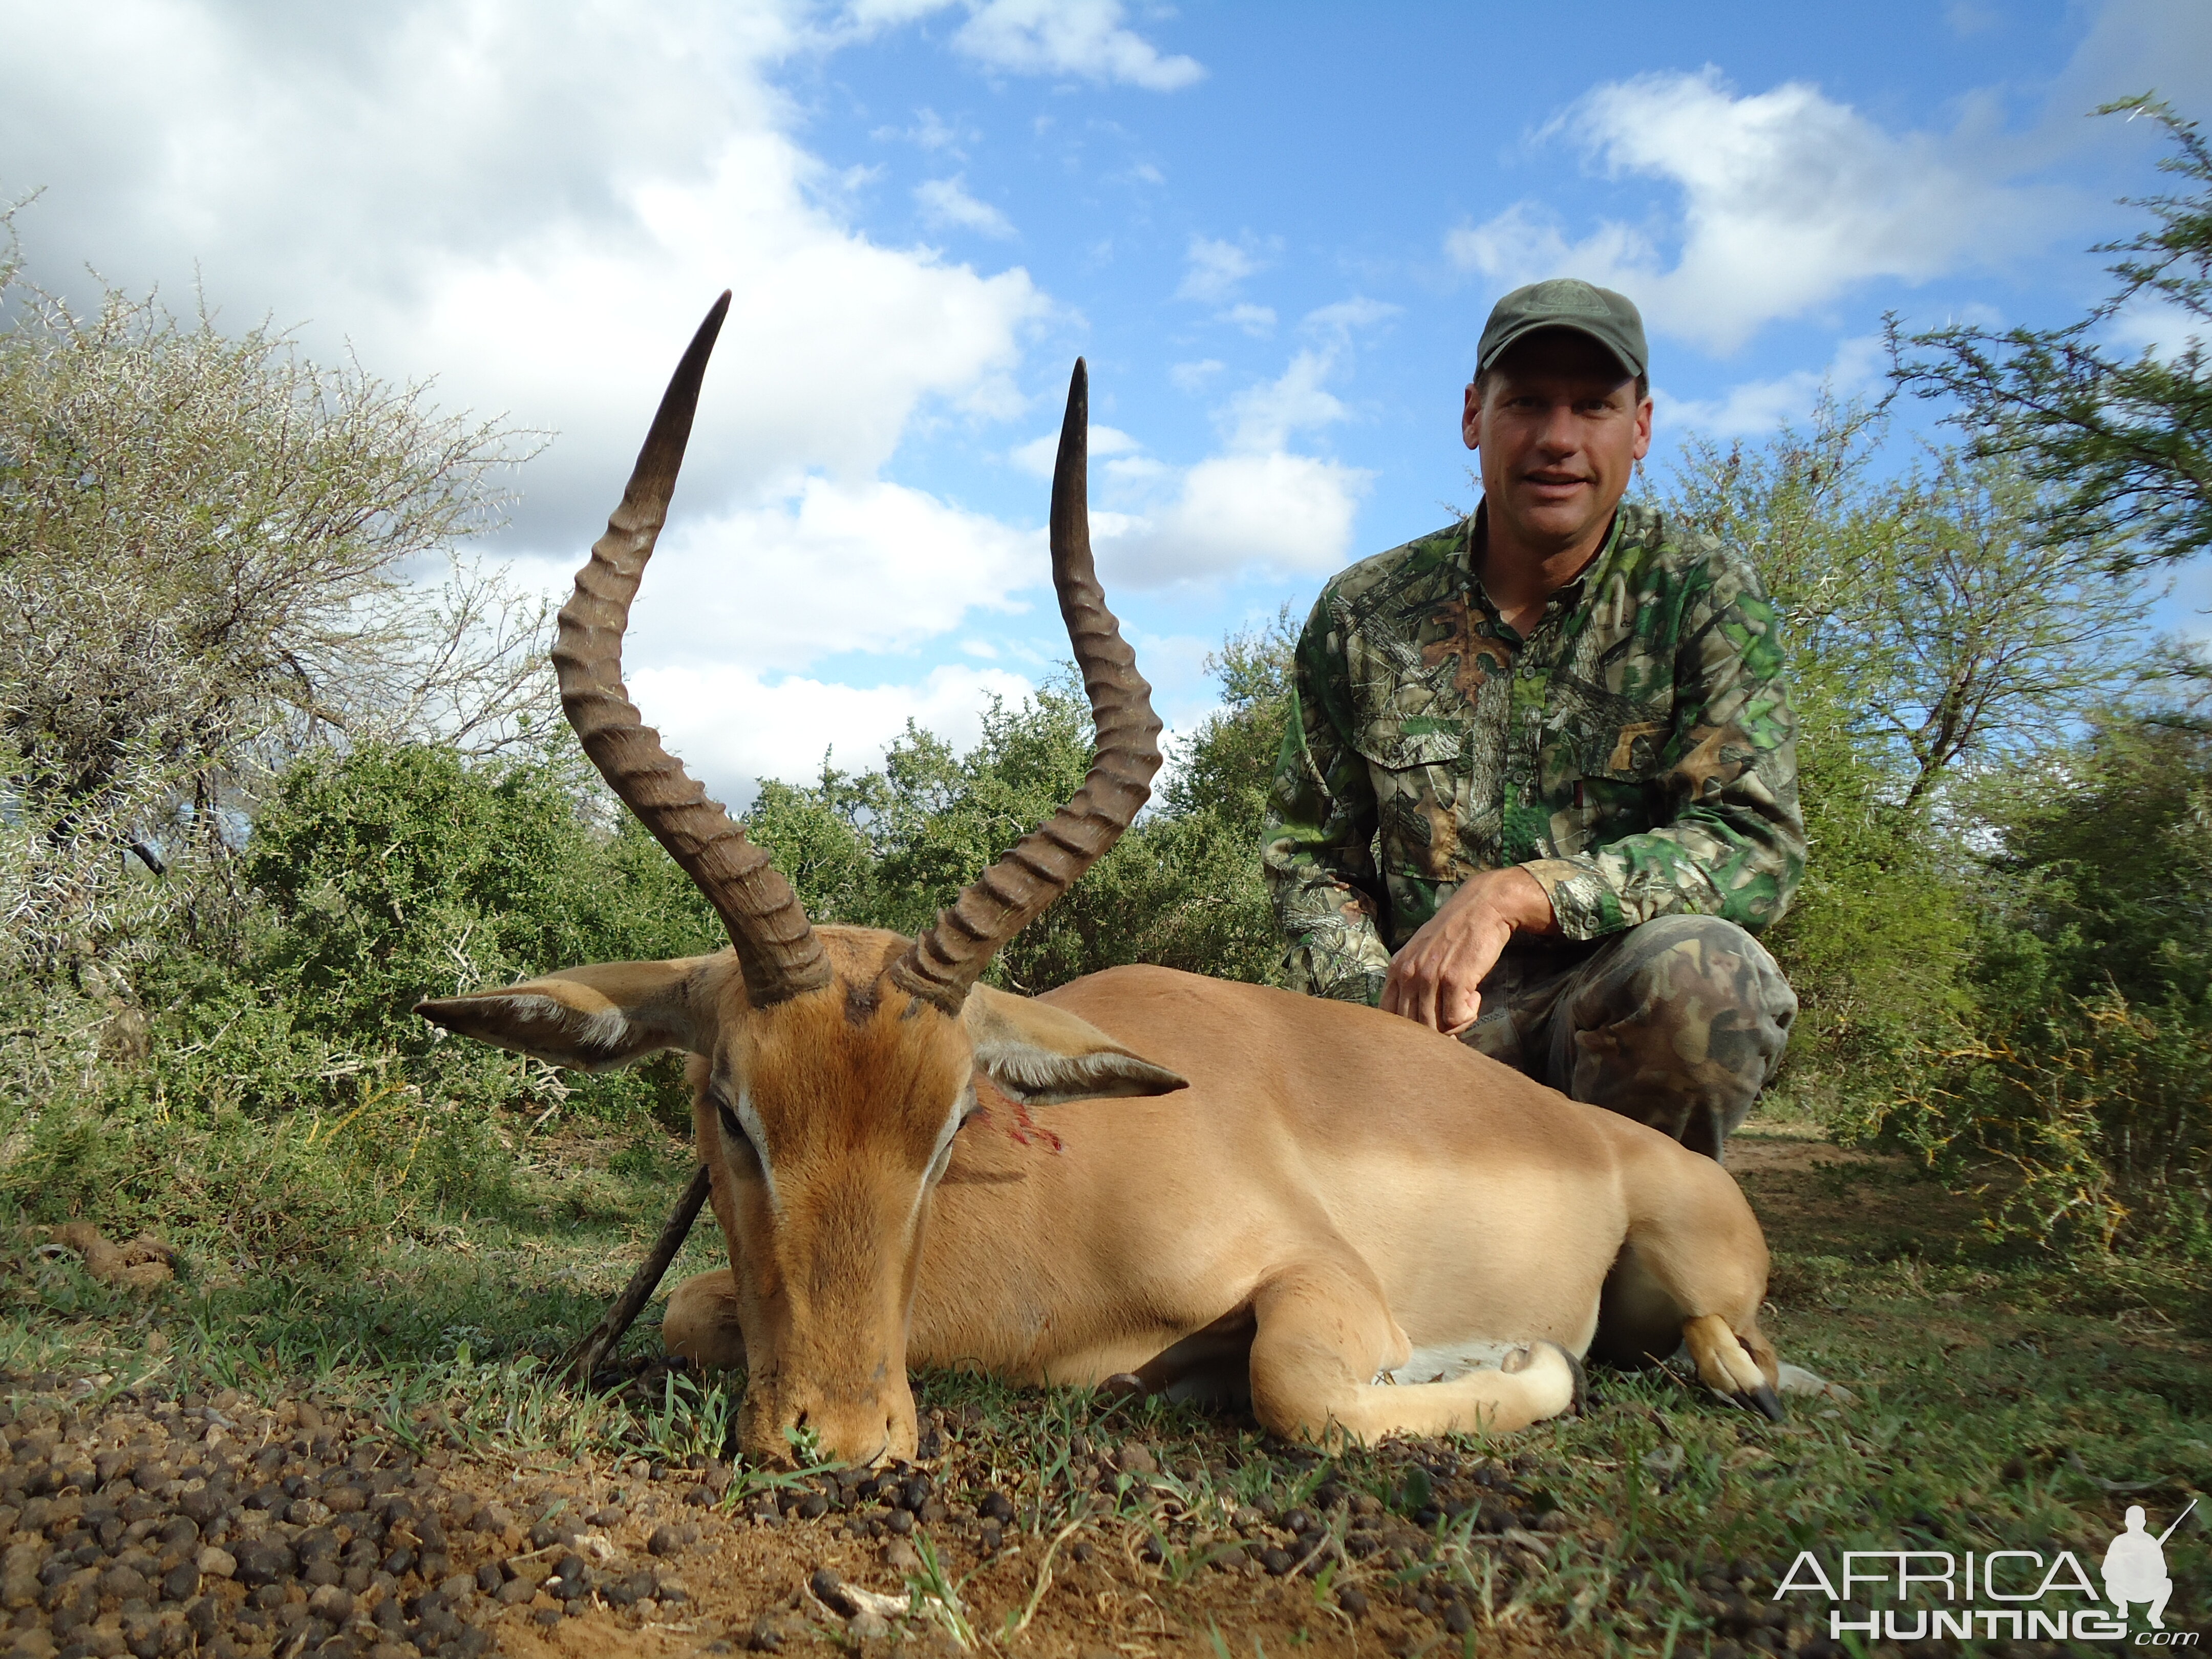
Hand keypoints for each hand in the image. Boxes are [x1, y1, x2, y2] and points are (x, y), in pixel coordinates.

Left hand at [1380, 867, 1555, 1036]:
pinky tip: (1475, 995)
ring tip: (1466, 1004)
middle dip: (1435, 1031)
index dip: (1407, 1030)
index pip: (1388, 1014)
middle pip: (1412, 1026)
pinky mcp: (1453, 980)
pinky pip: (1456, 1020)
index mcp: (1396, 968)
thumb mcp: (1422, 953)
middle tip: (1454, 1019)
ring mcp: (1428, 977)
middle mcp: (1407, 973)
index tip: (1428, 1028)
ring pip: (1434, 1027)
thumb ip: (1412, 980)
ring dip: (1455, 1024)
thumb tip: (1414, 1017)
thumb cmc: (1456, 933)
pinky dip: (1469, 1015)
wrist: (1483, 908)